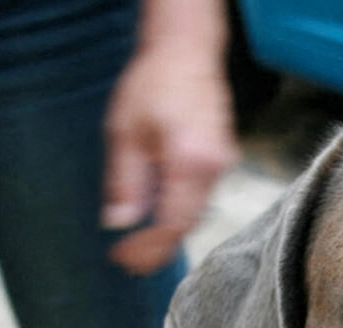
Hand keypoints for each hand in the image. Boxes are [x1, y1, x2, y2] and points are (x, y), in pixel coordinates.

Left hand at [102, 45, 237, 274]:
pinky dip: (176, 211)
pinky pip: (199, 196)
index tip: (120, 258)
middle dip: (155, 248)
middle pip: (186, 225)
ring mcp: (222, 164)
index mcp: (190, 164)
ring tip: (136, 246)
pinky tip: (155, 215)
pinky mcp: (221, 158)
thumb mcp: (125, 133)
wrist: (187, 50)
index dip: (146, 248)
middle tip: (126, 263)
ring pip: (194, 212)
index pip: (170, 225)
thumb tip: (119, 223)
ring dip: (165, 232)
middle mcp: (214, 169)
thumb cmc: (154, 82)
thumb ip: (125, 183)